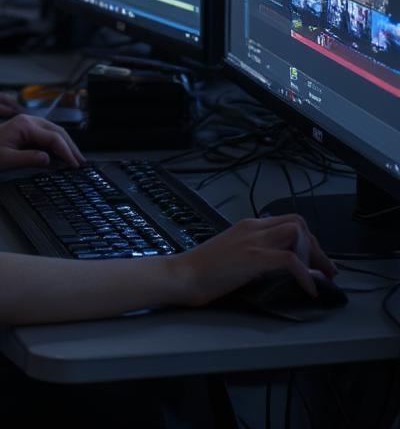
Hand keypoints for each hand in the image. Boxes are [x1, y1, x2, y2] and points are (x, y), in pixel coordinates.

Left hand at [0, 114, 84, 175]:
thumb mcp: (6, 160)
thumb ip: (30, 159)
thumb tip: (50, 159)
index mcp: (23, 125)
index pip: (53, 137)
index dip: (67, 152)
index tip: (75, 165)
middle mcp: (25, 121)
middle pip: (56, 131)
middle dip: (70, 146)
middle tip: (82, 162)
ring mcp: (23, 125)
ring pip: (51, 132)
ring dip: (64, 145)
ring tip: (75, 159)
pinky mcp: (21, 132)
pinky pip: (43, 136)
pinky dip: (54, 145)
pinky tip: (59, 155)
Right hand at [172, 214, 335, 306]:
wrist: (183, 275)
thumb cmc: (202, 270)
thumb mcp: (231, 254)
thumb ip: (252, 252)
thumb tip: (275, 265)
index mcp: (247, 226)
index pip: (287, 221)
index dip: (307, 241)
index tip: (316, 262)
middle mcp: (252, 228)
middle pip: (298, 224)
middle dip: (317, 247)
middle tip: (326, 271)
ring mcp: (253, 241)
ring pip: (298, 234)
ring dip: (315, 256)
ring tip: (321, 278)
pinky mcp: (253, 257)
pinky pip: (290, 260)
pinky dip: (306, 275)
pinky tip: (309, 290)